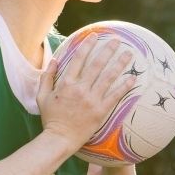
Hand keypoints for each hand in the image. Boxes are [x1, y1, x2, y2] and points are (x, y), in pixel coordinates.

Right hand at [38, 36, 136, 150]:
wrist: (59, 138)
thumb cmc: (51, 118)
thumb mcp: (42, 96)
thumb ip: (47, 77)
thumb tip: (53, 59)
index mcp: (66, 83)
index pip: (78, 59)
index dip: (87, 46)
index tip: (94, 36)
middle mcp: (80, 89)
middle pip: (96, 64)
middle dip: (107, 50)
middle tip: (116, 40)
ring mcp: (91, 99)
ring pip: (108, 77)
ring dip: (119, 64)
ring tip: (129, 54)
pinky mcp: (100, 111)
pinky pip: (115, 96)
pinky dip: (124, 86)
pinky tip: (133, 78)